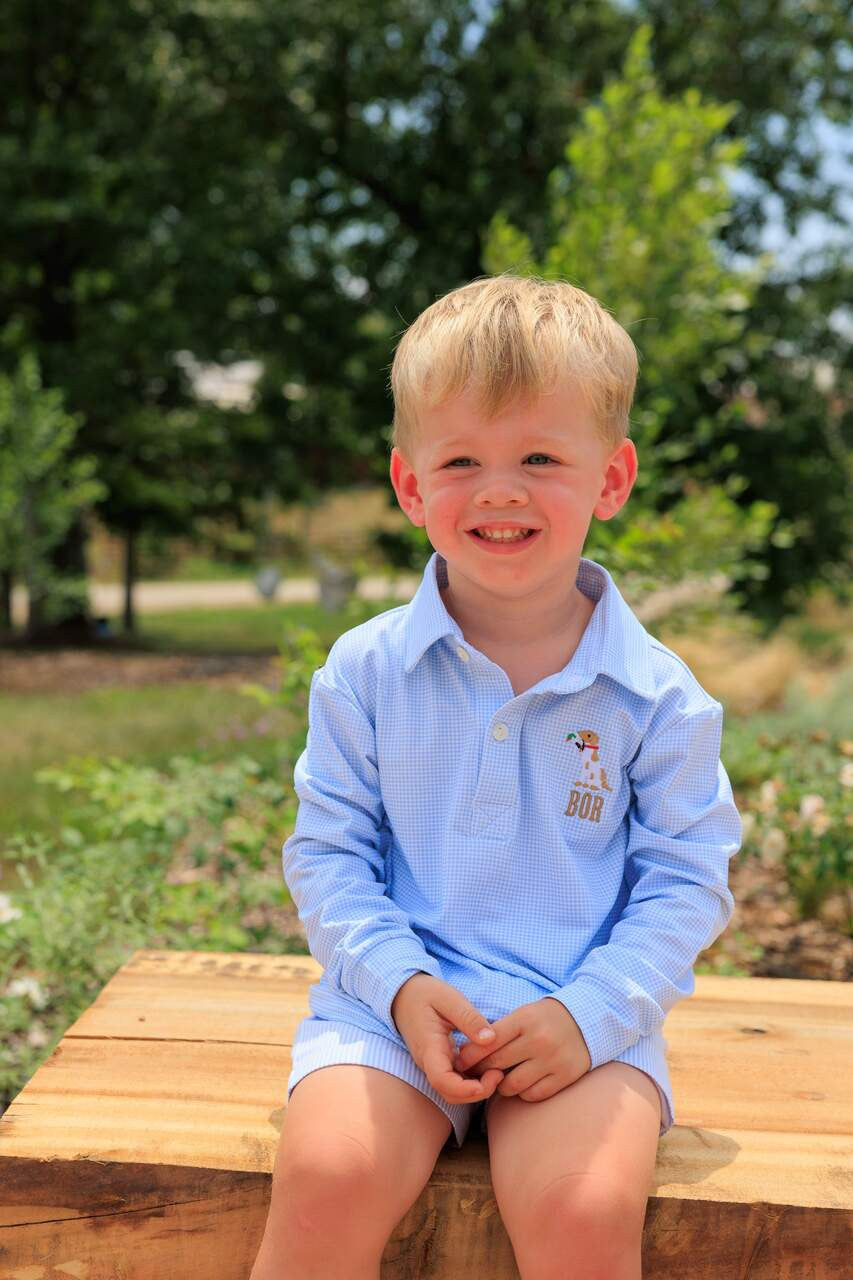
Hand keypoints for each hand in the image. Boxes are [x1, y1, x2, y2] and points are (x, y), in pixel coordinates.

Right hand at [391, 973, 505, 1106]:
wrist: (403, 996)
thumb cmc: (425, 994)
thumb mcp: (448, 997)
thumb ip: (468, 1017)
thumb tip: (491, 1039)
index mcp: (429, 1047)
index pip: (442, 1080)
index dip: (466, 1089)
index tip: (491, 1078)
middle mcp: (429, 1063)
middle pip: (450, 1094)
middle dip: (477, 1093)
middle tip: (499, 1074)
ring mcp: (434, 1065)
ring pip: (453, 1091)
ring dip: (476, 1089)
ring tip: (497, 1070)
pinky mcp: (440, 1063)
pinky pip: (455, 1081)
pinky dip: (473, 1080)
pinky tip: (488, 1066)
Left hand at [452, 996, 591, 1102]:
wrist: (587, 1020)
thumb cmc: (545, 1018)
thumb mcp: (522, 1014)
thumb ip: (499, 1032)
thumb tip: (467, 1054)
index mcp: (525, 1019)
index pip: (488, 1041)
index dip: (470, 1055)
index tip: (460, 1061)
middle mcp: (539, 1040)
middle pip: (497, 1064)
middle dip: (480, 1071)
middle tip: (473, 1074)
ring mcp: (553, 1060)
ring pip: (512, 1085)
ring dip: (501, 1085)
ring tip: (499, 1079)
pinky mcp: (565, 1076)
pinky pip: (532, 1094)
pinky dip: (522, 1093)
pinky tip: (521, 1083)